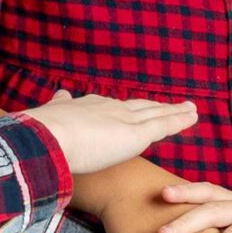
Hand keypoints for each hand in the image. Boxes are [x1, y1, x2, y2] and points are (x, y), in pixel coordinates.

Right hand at [20, 90, 197, 177]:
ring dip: (174, 111)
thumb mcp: (48, 116)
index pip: (114, 109)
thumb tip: (59, 95)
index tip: (137, 110)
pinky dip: (179, 120)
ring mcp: (124, 119)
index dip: (129, 110)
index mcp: (88, 107)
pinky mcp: (135, 134)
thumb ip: (57, 107)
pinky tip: (192, 117)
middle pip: (141, 107)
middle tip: (176, 105)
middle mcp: (109, 108)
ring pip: (157, 114)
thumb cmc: (39, 135)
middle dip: (157, 107)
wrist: (45, 137)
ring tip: (191, 109)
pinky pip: (164, 125)